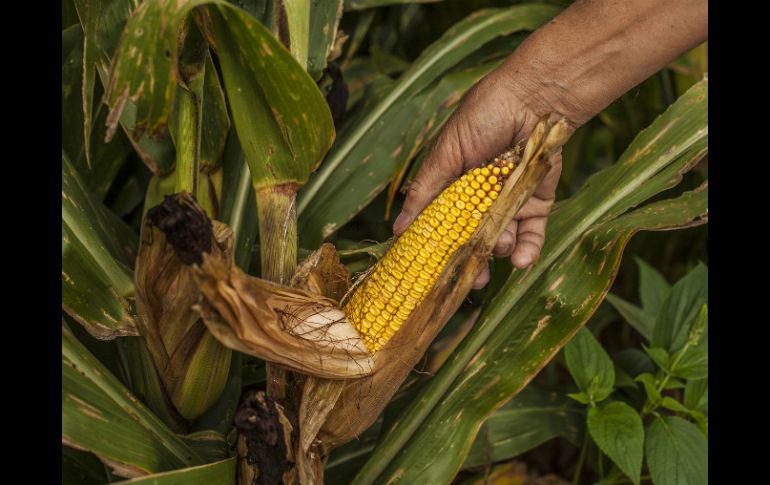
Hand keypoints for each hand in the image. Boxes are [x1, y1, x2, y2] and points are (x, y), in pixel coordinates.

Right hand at [392, 66, 567, 288]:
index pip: (443, 225)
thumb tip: (399, 229)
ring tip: (498, 246)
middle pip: (472, 240)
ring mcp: (509, 202)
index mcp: (454, 187)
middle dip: (470, 262)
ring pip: (502, 240)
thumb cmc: (485, 115)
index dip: (438, 248)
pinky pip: (533, 233)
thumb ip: (426, 190)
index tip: (432, 271)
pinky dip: (528, 249)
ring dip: (498, 251)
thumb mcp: (446, 153)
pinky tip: (522, 260)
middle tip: (469, 280)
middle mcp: (480, 199)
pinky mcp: (538, 202)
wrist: (536, 97)